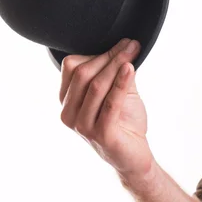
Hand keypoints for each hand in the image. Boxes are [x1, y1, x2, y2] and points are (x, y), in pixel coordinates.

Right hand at [59, 38, 154, 178]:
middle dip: (109, 56)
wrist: (134, 157)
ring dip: (116, 65)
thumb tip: (124, 44)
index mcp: (67, 101)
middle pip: (83, 74)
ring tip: (133, 52)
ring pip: (96, 86)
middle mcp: (69, 114)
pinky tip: (130, 68)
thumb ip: (115, 71)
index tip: (122, 44)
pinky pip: (110, 103)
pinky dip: (120, 83)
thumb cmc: (124, 122)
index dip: (97, 52)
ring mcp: (82, 126)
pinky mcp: (100, 135)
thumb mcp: (118, 91)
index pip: (72, 67)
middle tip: (132, 45)